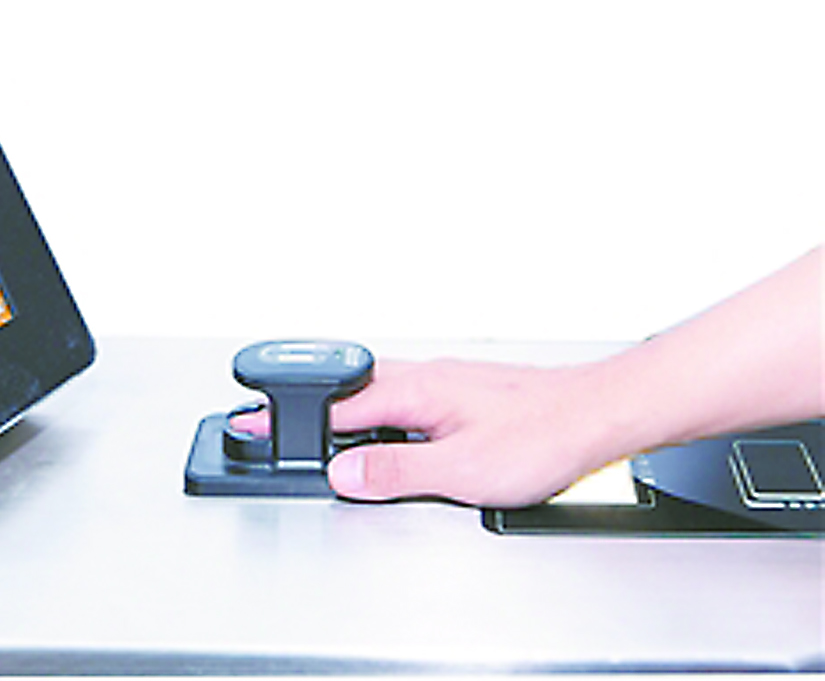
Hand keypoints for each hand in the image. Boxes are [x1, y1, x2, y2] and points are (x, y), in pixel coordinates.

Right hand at [232, 358, 613, 506]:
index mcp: (415, 391)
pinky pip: (404, 396)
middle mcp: (426, 376)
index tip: (249, 427)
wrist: (600, 415)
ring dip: (346, 411)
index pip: (334, 409)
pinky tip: (389, 430)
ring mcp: (445, 380)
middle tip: (272, 427)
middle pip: (349, 392)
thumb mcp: (461, 470)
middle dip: (309, 412)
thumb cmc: (544, 436)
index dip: (288, 423)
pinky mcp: (463, 390)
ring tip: (321, 433)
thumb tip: (343, 474)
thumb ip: (395, 472)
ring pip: (377, 391)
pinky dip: (380, 413)